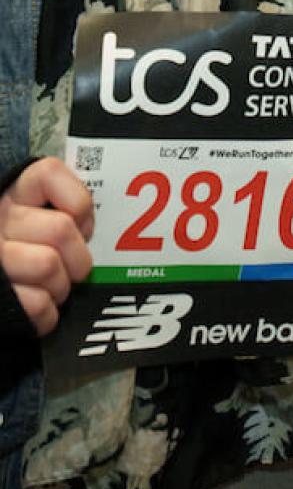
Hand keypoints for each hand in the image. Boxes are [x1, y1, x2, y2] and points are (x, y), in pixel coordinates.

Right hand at [0, 157, 93, 335]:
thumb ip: (62, 208)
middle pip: (61, 229)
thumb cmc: (25, 248)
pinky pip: (37, 305)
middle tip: (73, 267)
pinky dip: (47, 314)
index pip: (49, 174)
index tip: (80, 222)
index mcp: (14, 194)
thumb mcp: (35, 216)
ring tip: (52, 286)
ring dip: (61, 286)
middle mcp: (0, 220)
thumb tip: (87, 224)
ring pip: (48, 266)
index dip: (78, 203)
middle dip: (79, 257)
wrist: (1, 284)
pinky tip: (40, 305)